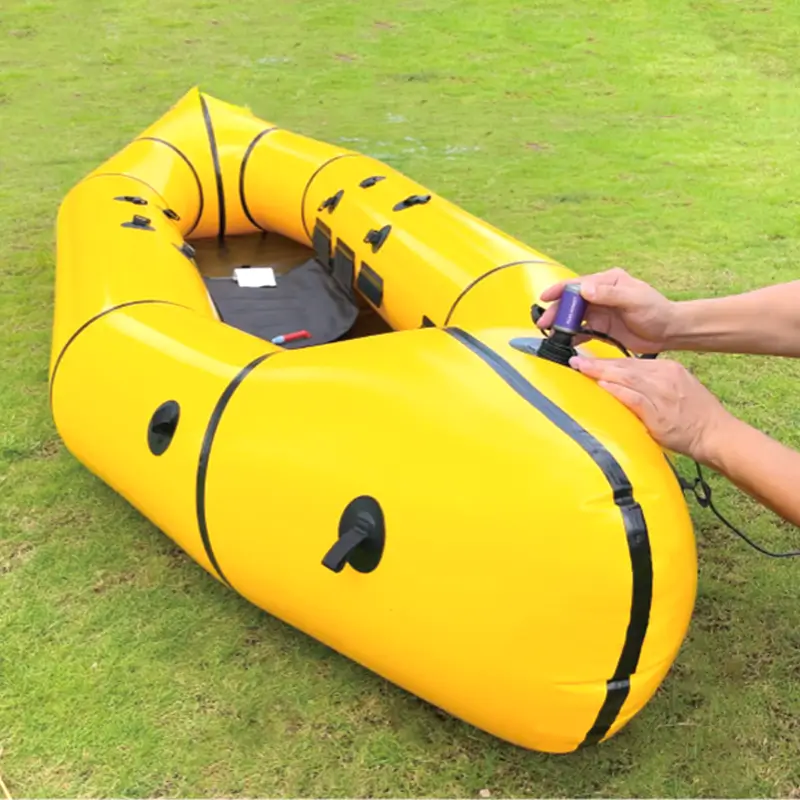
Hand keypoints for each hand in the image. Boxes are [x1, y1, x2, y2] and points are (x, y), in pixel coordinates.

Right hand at [537, 267, 675, 353]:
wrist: (668, 331)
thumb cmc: (656, 311)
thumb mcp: (634, 299)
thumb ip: (609, 294)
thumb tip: (584, 289)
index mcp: (608, 281)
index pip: (578, 284)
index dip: (560, 290)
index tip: (546, 297)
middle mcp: (600, 295)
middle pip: (572, 302)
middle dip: (557, 312)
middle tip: (544, 323)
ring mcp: (600, 312)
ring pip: (574, 318)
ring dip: (562, 325)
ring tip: (550, 335)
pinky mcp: (601, 328)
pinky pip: (581, 332)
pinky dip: (572, 338)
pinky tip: (565, 344)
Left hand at [569, 355, 733, 462]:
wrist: (716, 434)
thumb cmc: (695, 416)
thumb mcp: (676, 389)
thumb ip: (651, 385)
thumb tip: (623, 384)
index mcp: (667, 369)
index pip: (631, 362)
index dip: (607, 360)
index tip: (587, 359)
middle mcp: (664, 376)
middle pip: (625, 366)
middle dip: (598, 363)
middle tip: (576, 361)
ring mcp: (662, 393)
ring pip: (626, 378)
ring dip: (601, 373)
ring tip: (581, 369)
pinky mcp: (659, 412)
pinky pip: (633, 398)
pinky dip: (617, 391)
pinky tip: (602, 387)